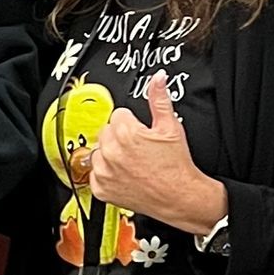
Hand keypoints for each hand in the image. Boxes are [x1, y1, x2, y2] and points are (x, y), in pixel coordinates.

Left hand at [87, 74, 226, 234]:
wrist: (179, 196)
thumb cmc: (176, 165)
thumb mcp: (170, 127)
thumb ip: (159, 99)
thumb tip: (158, 78)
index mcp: (126, 133)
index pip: (118, 115)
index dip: (132, 123)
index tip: (141, 133)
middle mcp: (111, 152)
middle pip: (106, 131)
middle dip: (120, 137)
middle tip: (138, 148)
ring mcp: (104, 172)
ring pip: (99, 151)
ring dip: (111, 154)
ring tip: (132, 161)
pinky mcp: (101, 188)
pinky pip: (95, 173)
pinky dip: (107, 174)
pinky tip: (125, 174)